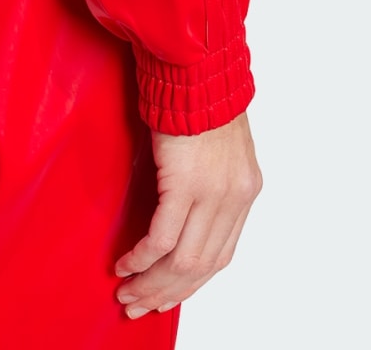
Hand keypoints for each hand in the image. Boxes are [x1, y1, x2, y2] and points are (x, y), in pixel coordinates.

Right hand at [113, 110, 261, 318]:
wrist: (195, 65)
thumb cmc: (199, 96)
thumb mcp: (217, 146)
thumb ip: (211, 181)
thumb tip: (187, 211)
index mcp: (245, 191)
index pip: (221, 255)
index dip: (191, 283)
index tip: (166, 296)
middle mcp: (234, 198)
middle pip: (201, 267)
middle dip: (166, 292)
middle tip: (138, 304)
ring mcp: (212, 194)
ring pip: (182, 261)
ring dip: (151, 282)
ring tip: (126, 291)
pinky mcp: (185, 184)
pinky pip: (162, 238)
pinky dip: (142, 258)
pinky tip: (125, 264)